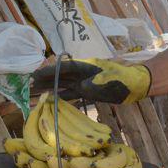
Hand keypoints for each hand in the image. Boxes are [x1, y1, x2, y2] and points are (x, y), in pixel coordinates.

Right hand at [32, 58, 150, 103]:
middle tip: (29, 84)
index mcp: (88, 66)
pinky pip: (73, 93)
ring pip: (65, 84)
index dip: (49, 72)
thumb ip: (97, 83)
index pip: (64, 68)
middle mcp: (84, 73)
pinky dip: (62, 97)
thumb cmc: (126, 80)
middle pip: (61, 75)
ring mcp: (86, 81)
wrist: (138, 84)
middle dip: (45, 79)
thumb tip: (82, 87)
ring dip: (51, 88)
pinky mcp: (90, 91)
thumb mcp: (112, 80)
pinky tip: (53, 100)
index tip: (35, 75)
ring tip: (36, 92)